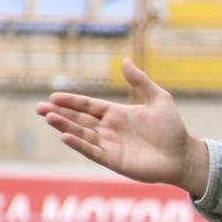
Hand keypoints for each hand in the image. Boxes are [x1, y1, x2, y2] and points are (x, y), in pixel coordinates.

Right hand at [35, 59, 209, 197]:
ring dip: (65, 127)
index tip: (53, 97)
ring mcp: (110, 146)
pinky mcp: (114, 161)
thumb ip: (140, 81)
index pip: (89, 106)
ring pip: (82, 134)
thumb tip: (124, 60)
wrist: (183, 155)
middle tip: (39, 108)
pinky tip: (65, 137)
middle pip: (80, 120)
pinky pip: (92, 152)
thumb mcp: (159, 99)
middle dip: (60, 114)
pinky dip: (79, 145)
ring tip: (48, 118)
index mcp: (117, 114)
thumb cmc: (173, 129)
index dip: (72, 102)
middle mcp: (110, 130)